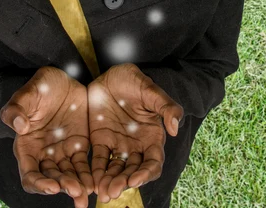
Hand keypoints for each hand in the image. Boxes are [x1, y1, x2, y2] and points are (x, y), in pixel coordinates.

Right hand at [0, 66, 93, 207]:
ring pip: (69, 176)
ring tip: (88, 192)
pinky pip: (83, 165)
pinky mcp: (78, 146)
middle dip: (63, 187)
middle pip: (52, 179)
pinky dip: (89, 175)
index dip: (39, 184)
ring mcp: (62, 152)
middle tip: (77, 191)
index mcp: (27, 146)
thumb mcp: (26, 94)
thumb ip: (16, 109)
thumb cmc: (39, 86)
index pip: (30, 174)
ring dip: (78, 186)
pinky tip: (97, 181)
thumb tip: (19, 127)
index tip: (53, 187)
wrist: (62, 79)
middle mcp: (43, 154)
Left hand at [87, 63, 183, 202]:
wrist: (110, 73)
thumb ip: (166, 107)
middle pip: (132, 171)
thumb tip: (175, 129)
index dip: (145, 174)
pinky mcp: (100, 141)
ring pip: (115, 170)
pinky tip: (90, 180)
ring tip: (101, 191)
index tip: (134, 180)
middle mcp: (136, 146)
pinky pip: (98, 160)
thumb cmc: (134, 80)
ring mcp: (118, 145)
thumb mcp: (150, 90)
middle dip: (124, 183)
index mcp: (152, 137)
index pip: (153, 163)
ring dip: (109, 182)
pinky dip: (95, 172)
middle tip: (112, 191)